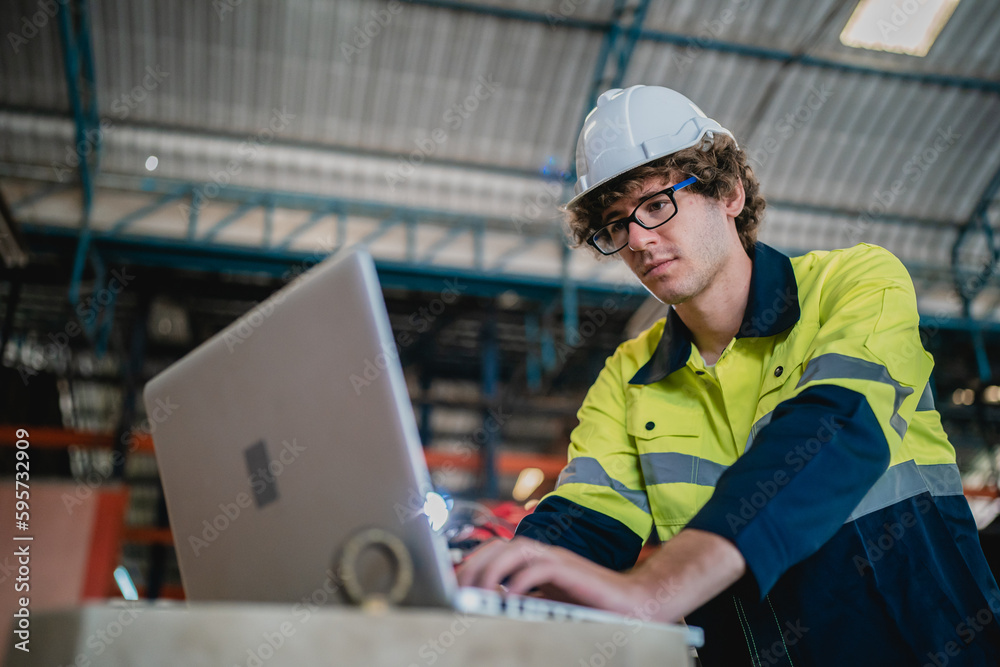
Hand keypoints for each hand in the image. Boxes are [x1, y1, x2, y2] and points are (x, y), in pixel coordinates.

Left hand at [455, 537, 652, 616]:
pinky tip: (510, 598)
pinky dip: (520, 581)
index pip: (495, 550)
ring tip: (479, 594)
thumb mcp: (547, 602)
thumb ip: (521, 599)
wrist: (631, 602)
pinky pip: (538, 568)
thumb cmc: (590, 604)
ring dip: (492, 571)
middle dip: (475, 565)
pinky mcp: (570, 569)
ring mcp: (556, 558)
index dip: (472, 563)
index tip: (454, 584)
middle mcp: (542, 553)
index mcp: (534, 559)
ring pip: (515, 550)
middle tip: (459, 590)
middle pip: (499, 546)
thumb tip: (488, 606)